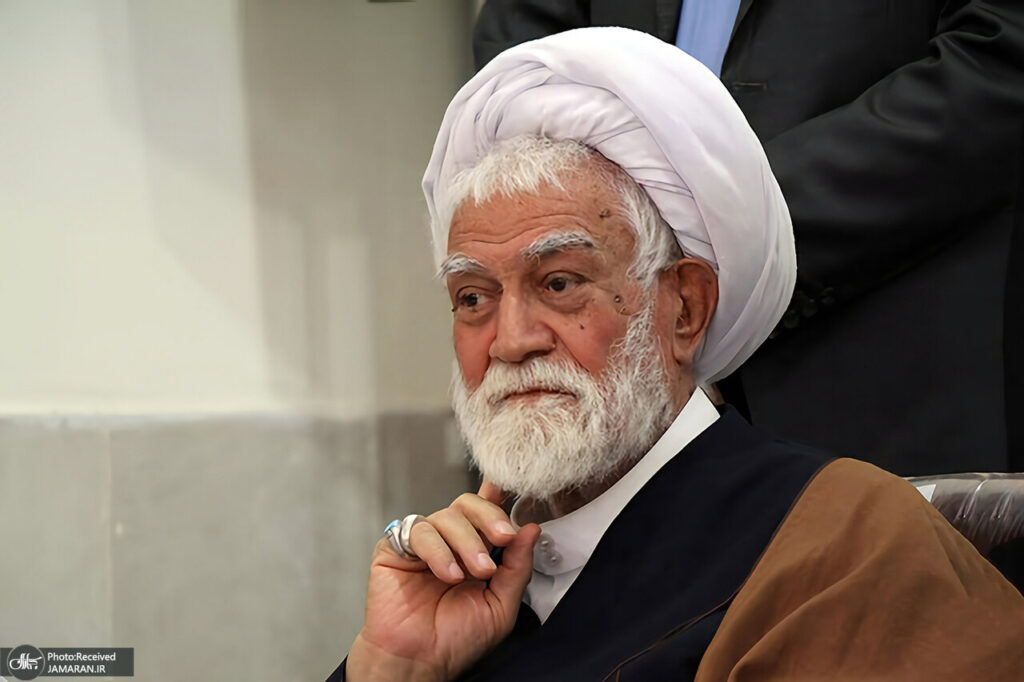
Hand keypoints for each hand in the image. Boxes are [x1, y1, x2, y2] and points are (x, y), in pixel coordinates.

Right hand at [347, 481, 540, 681]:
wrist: (419, 662)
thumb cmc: (456, 639)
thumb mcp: (500, 605)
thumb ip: (517, 567)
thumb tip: (531, 530)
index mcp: (475, 549)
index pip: (486, 510)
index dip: (497, 493)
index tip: (512, 486)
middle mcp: (449, 540)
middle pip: (468, 504)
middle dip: (490, 517)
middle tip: (504, 538)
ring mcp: (423, 543)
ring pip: (447, 516)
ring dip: (467, 543)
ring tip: (474, 573)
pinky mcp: (395, 548)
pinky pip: (420, 532)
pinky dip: (438, 551)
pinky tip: (448, 574)